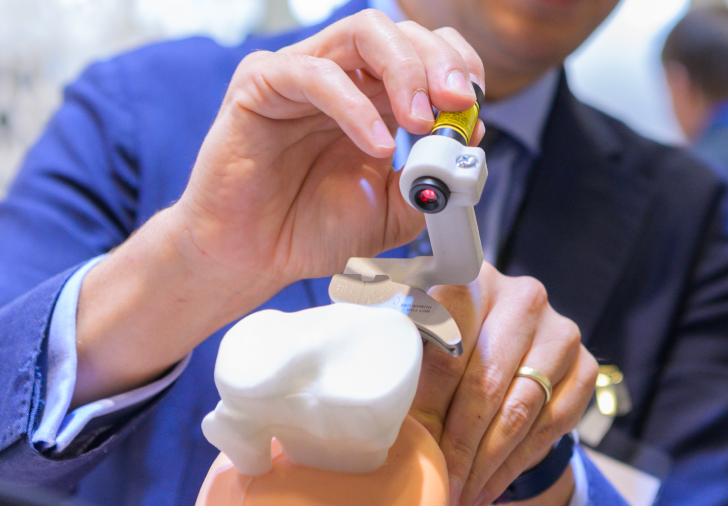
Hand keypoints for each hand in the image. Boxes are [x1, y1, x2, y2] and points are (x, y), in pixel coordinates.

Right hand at [73, 10, 484, 405]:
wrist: (256, 258)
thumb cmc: (313, 229)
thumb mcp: (396, 211)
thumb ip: (432, 176)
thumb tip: (470, 134)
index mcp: (375, 98)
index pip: (425, 51)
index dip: (456, 66)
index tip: (472, 106)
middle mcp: (342, 77)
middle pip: (399, 33)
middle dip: (438, 63)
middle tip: (455, 104)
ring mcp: (301, 74)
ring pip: (362, 34)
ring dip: (404, 72)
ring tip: (418, 123)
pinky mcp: (261, 85)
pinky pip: (315, 75)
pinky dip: (355, 107)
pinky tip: (375, 146)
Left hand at [409, 263, 597, 505]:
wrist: (508, 341)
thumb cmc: (448, 339)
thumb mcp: (418, 333)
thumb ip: (399, 354)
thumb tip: (376, 409)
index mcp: (472, 279)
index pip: (447, 339)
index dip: (429, 397)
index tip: (413, 441)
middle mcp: (524, 298)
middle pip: (485, 381)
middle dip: (458, 442)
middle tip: (439, 481)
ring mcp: (560, 332)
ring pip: (520, 409)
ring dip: (487, 461)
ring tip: (460, 491)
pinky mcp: (586, 364)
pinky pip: (552, 424)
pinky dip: (517, 462)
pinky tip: (490, 484)